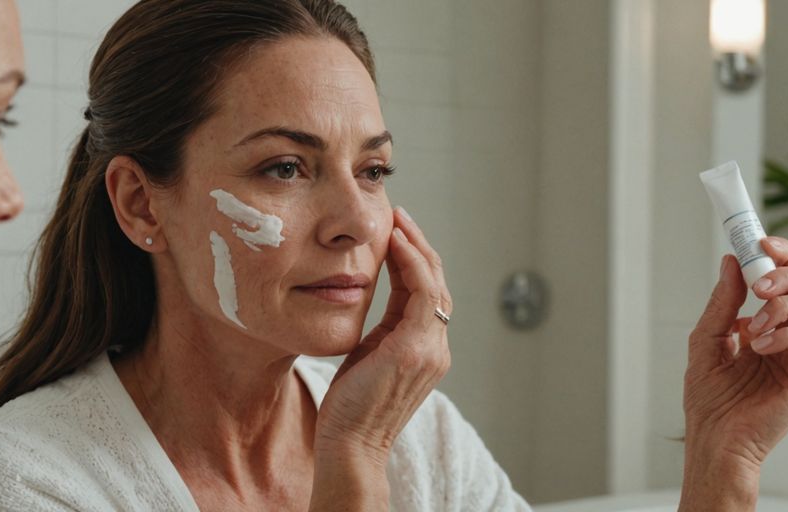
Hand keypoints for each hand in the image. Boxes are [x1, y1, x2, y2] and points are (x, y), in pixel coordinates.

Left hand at [310, 207, 450, 509]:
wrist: (349, 443)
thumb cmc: (350, 406)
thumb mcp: (368, 354)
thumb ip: (380, 327)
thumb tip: (365, 293)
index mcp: (427, 349)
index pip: (428, 293)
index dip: (414, 259)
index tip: (395, 232)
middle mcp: (437, 348)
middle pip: (438, 283)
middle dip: (419, 245)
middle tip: (398, 216)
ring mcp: (431, 349)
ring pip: (435, 283)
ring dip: (417, 247)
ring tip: (398, 221)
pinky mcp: (416, 349)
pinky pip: (424, 294)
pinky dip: (413, 264)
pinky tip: (395, 244)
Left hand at [680, 237, 787, 510]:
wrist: (715, 438)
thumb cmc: (710, 397)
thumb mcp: (706, 339)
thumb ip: (722, 303)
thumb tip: (731, 262)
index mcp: (764, 321)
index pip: (782, 277)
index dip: (777, 253)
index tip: (759, 241)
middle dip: (784, 274)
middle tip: (759, 283)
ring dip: (782, 306)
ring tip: (753, 326)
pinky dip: (787, 335)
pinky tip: (760, 346)